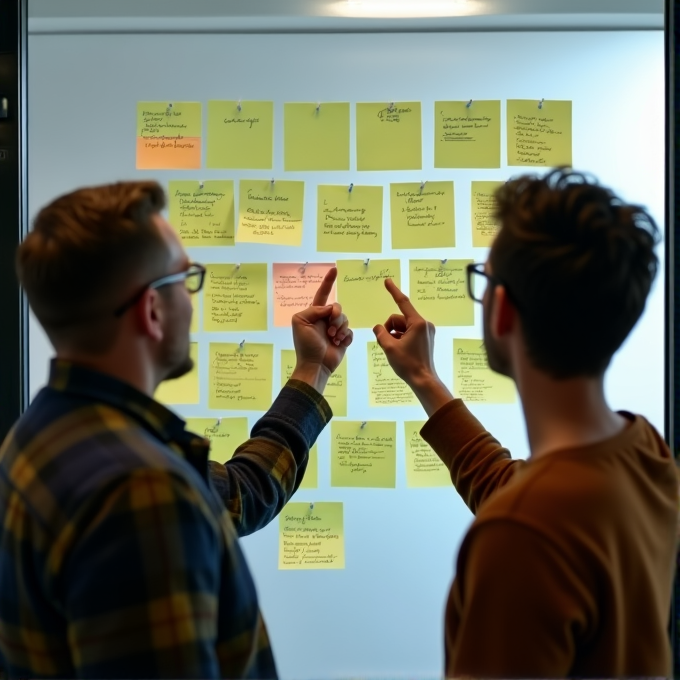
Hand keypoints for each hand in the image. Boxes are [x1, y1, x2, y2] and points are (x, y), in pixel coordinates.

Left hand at [291, 267, 352, 393]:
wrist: (315, 364)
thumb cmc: (305, 345)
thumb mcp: (301, 322)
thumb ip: (314, 310)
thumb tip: (330, 310)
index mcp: (314, 313)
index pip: (322, 294)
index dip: (328, 282)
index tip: (334, 269)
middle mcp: (325, 319)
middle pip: (338, 307)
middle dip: (337, 316)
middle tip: (331, 328)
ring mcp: (335, 330)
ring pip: (345, 319)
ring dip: (340, 329)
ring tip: (333, 339)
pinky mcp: (343, 339)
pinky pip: (350, 331)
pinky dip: (345, 337)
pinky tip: (339, 344)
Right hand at [373, 278, 452, 415]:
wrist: (423, 380)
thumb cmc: (408, 364)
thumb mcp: (389, 347)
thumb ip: (381, 333)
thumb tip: (378, 327)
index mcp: (417, 323)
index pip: (403, 302)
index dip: (393, 291)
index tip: (387, 281)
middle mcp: (424, 324)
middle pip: (400, 319)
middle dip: (390, 328)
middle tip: (385, 342)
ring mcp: (426, 332)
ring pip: (403, 326)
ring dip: (394, 335)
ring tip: (392, 349)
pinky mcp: (426, 339)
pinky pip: (409, 332)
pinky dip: (401, 338)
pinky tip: (399, 350)